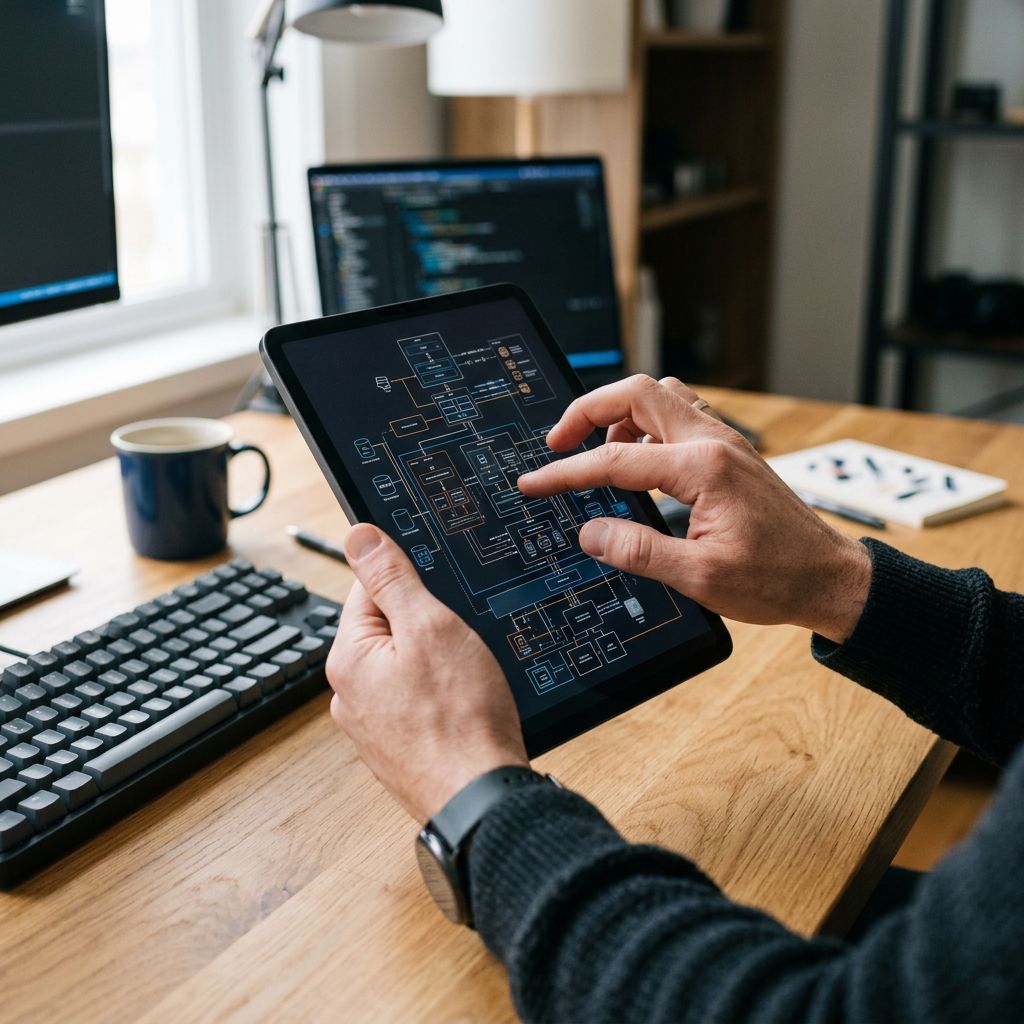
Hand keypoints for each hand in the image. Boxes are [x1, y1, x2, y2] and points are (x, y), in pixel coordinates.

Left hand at [326, 523, 528, 822]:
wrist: (482, 799)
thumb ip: (391, 578)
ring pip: (408, 667)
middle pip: (390, 628)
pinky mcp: (400, 748)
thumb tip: (357, 535)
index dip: (412, 583)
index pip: (369, 589)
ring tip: (467, 680)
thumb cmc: (460, 719)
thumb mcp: (429, 626)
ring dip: (439, 663)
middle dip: (428, 626)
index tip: (441, 593)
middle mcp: (349, 696)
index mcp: (347, 659)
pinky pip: (418, 701)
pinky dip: (442, 697)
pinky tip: (465, 706)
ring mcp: (374, 727)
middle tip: (461, 642)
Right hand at [517, 375, 870, 643]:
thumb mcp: (700, 577)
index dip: (566, 472)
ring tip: (596, 452)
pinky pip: (680, 415)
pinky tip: (639, 460)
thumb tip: (591, 533)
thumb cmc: (776, 579)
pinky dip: (647, 425)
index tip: (534, 483)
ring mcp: (725, 443)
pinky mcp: (730, 453)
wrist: (830, 579)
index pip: (614, 460)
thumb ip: (639, 551)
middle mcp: (714, 443)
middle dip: (587, 411)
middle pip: (636, 393)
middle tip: (557, 444)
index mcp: (704, 468)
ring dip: (620, 413)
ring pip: (660, 397)